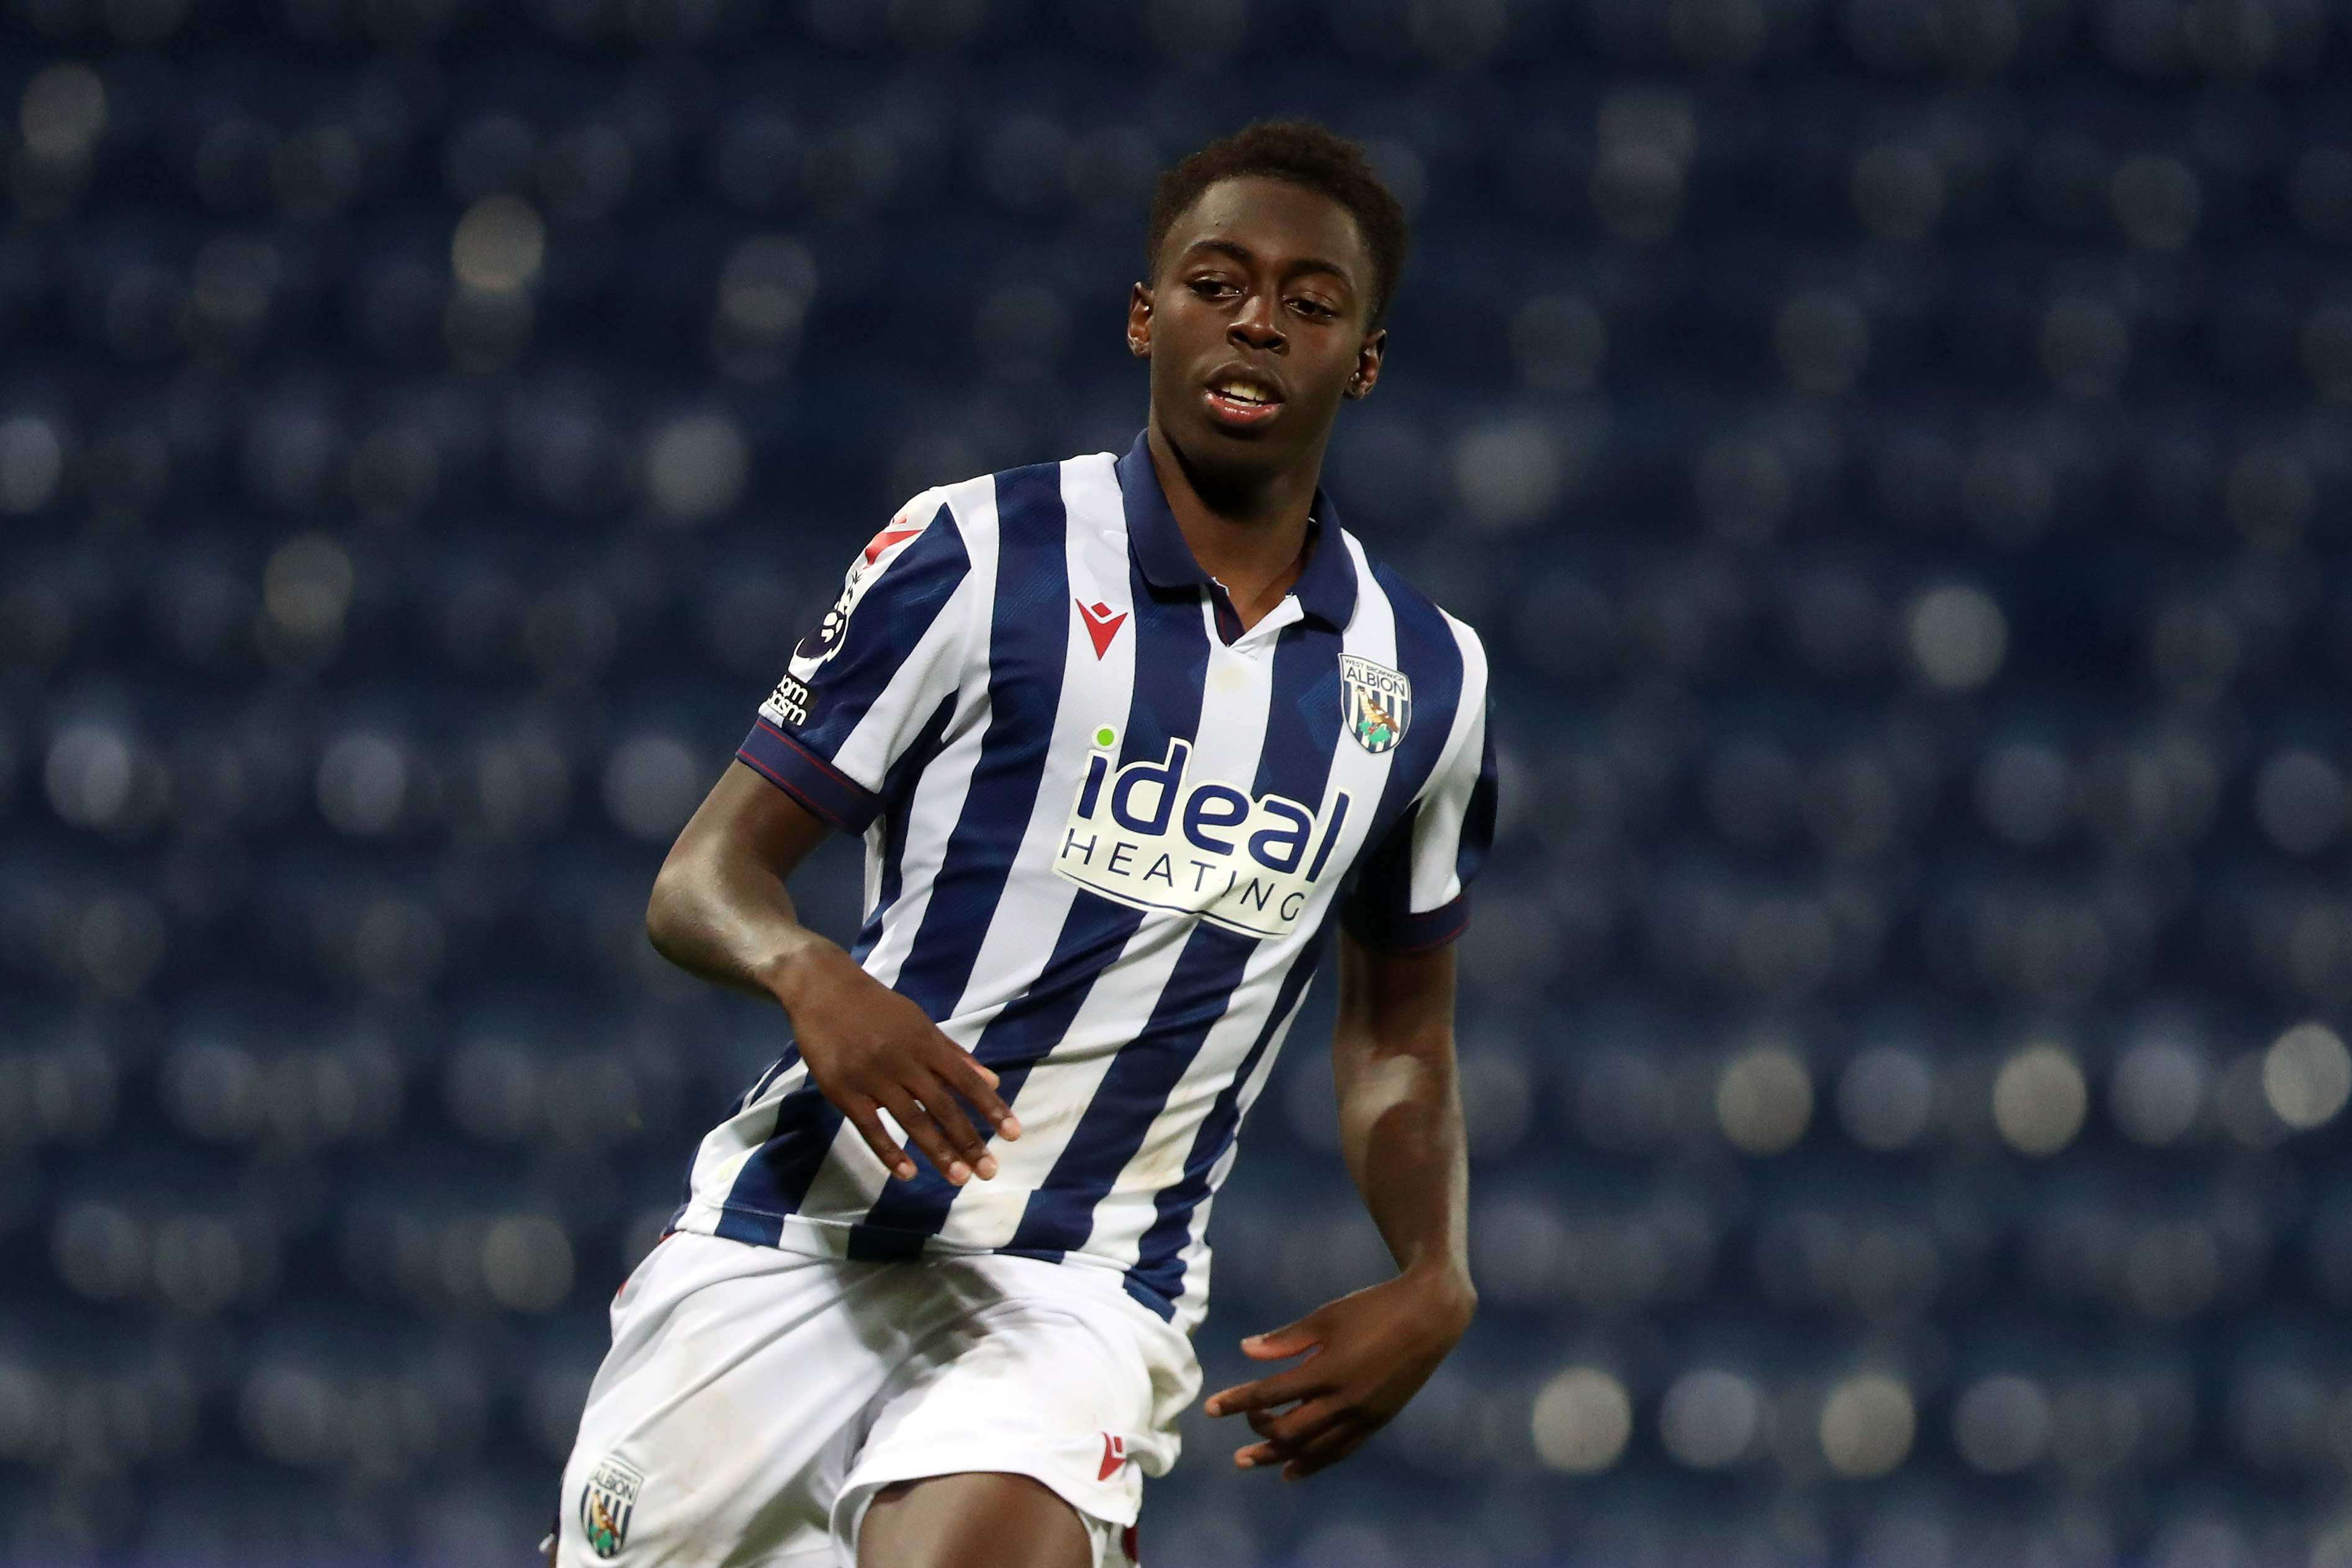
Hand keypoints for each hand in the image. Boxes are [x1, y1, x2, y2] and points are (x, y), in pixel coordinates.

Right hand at [771, 943, 1019, 1183]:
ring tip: (959, 1178)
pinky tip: (908, 1174)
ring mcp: (873, 1078)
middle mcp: (904, 1062)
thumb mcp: (920, 1023)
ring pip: (911, 1120)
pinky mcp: (844, 1093)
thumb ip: (955, 1055)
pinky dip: (890, 1152)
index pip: (966, 1080)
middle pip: (942, 1106)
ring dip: (938, 1151)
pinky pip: (871, 1128)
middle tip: (989, 1171)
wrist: (824, 991)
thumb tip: (993, 1082)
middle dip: (968, 1140)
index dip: (991, 1107)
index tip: (1013, 1134)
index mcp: (926, 1043)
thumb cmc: (878, 1009)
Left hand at [1202, 1268, 1474, 1480]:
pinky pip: (1340, 1451)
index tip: (1210, 1408)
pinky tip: (1293, 1470)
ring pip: (1314, 1450)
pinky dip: (1314, 1463)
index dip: (1237, 1402)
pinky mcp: (1377, 1421)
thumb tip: (1246, 1351)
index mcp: (1327, 1371)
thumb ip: (1286, 1339)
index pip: (1270, 1395)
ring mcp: (1363, 1416)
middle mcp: (1344, 1401)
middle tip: (1241, 1429)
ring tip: (1252, 1460)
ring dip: (1279, 1458)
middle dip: (1258, 1433)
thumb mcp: (1326, 1316)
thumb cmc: (1373, 1308)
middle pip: (1289, 1432)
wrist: (1430, 1317)